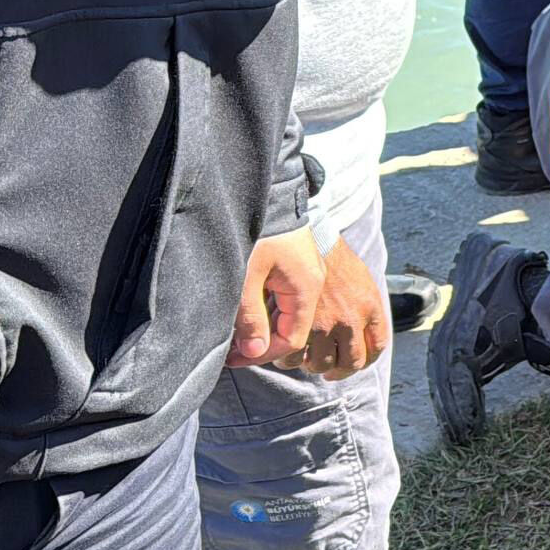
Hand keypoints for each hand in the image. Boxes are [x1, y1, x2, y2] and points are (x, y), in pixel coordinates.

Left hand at [228, 227, 325, 367]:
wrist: (269, 191)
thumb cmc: (256, 230)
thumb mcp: (245, 276)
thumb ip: (250, 317)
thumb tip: (254, 352)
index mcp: (306, 289)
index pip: (292, 340)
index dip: (261, 354)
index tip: (233, 359)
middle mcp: (316, 286)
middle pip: (302, 335)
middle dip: (269, 348)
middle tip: (236, 351)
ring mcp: (314, 277)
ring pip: (306, 324)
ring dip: (279, 337)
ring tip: (247, 338)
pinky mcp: (306, 269)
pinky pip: (302, 307)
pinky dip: (285, 320)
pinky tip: (262, 320)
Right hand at [275, 240, 389, 379]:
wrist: (310, 239)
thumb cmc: (333, 259)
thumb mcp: (361, 280)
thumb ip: (366, 306)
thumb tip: (367, 329)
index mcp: (370, 307)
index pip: (376, 348)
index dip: (365, 360)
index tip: (355, 363)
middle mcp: (351, 319)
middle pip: (351, 363)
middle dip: (339, 371)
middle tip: (329, 370)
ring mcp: (325, 323)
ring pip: (321, 363)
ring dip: (312, 365)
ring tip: (306, 360)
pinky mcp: (299, 322)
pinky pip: (296, 354)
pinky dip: (291, 359)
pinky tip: (288, 354)